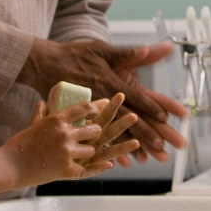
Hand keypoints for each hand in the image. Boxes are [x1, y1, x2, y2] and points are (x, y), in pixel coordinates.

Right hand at [4, 101, 105, 186]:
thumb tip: (42, 102)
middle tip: (90, 137)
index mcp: (57, 119)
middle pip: (94, 130)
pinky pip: (86, 170)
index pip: (84, 108)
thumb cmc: (19, 144)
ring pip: (91, 150)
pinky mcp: (67, 170)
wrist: (10, 165)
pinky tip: (88, 168)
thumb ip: (40, 114)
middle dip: (94, 133)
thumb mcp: (32, 125)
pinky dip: (84, 169)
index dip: (94, 109)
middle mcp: (65, 134)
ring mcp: (67, 152)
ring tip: (81, 154)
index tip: (96, 112)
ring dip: (87, 152)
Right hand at [17, 39, 187, 160]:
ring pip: (114, 132)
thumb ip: (126, 54)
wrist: (45, 64)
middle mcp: (101, 99)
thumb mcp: (101, 49)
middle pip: (127, 119)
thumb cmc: (75, 55)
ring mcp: (90, 112)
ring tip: (146, 158)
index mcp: (109, 82)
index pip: (134, 97)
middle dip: (146, 133)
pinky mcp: (79, 119)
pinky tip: (117, 161)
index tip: (165, 117)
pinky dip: (107, 148)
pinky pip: (97, 137)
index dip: (150, 107)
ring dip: (130, 146)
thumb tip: (148, 49)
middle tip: (161, 146)